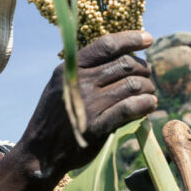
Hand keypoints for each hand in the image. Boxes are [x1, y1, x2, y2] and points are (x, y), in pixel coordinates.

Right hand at [18, 30, 157, 176]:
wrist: (41, 151)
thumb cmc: (56, 115)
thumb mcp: (63, 85)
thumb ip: (86, 71)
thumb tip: (125, 57)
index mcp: (70, 68)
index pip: (106, 45)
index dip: (130, 39)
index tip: (148, 39)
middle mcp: (80, 82)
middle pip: (125, 64)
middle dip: (144, 69)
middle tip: (147, 76)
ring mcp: (88, 104)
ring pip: (133, 85)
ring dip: (148, 88)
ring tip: (149, 93)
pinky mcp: (97, 126)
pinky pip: (130, 108)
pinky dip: (146, 104)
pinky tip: (149, 105)